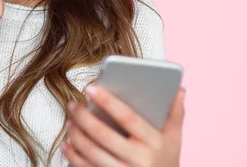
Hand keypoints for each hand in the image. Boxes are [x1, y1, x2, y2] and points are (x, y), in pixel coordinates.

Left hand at [62, 84, 185, 166]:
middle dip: (83, 117)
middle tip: (72, 103)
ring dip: (76, 135)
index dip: (108, 101)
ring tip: (69, 120)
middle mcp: (139, 160)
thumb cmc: (166, 161)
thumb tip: (179, 89)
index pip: (128, 117)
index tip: (90, 87)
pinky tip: (67, 143)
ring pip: (92, 153)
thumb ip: (175, 114)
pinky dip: (73, 156)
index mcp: (154, 143)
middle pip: (104, 135)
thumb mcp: (175, 139)